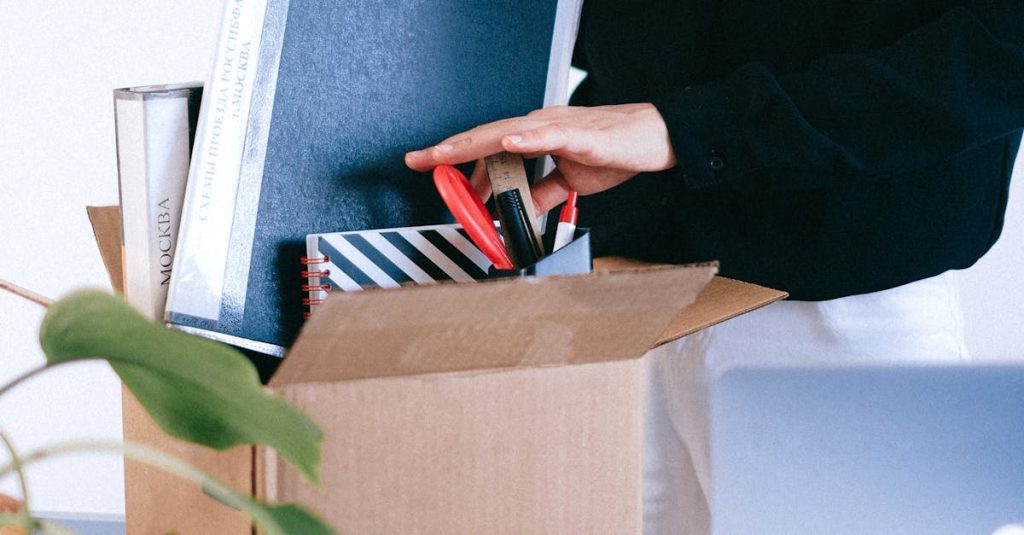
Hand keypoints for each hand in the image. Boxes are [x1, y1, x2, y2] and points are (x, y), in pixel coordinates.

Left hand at [405, 103, 676, 212]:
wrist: (655, 137)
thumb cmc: (616, 150)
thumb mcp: (570, 181)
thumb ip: (542, 193)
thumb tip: (518, 209)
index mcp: (535, 137)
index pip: (486, 146)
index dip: (455, 156)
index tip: (426, 165)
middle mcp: (539, 127)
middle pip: (484, 137)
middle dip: (448, 150)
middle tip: (416, 160)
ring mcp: (556, 127)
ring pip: (505, 133)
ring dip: (472, 144)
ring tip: (443, 154)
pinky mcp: (579, 134)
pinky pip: (547, 134)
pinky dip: (524, 138)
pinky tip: (505, 142)